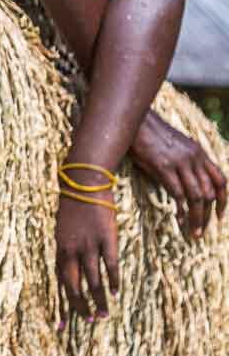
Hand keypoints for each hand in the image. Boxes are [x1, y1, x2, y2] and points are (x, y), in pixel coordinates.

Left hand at [55, 190, 120, 323]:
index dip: (61, 305)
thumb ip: (66, 249)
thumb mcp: (63, 230)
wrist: (84, 183)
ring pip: (92, 280)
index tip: (62, 326)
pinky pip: (109, 265)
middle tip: (88, 321)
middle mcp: (71, 251)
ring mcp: (88, 245)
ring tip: (104, 315)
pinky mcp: (106, 238)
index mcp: (59, 250)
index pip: (59, 284)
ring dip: (98, 300)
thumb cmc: (73, 206)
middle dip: (80, 306)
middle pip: (74, 286)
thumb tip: (69, 266)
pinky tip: (114, 292)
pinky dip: (112, 280)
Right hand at [129, 110, 226, 239]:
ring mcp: (180, 163)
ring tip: (193, 232)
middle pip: (210, 192)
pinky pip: (178, 193)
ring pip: (197, 196)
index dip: (223, 200)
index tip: (219, 216)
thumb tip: (183, 184)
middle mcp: (195, 158)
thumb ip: (183, 164)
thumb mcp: (174, 149)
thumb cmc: (150, 136)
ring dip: (198, 217)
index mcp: (199, 154)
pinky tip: (180, 220)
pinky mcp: (164, 167)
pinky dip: (182, 210)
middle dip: (209, 215)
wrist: (136, 123)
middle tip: (202, 231)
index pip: (220, 180)